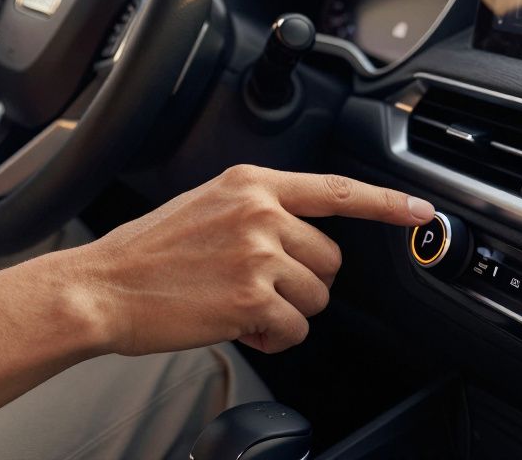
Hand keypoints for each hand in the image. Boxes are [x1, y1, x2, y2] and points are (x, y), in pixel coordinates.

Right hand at [66, 165, 436, 355]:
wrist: (101, 287)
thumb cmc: (144, 254)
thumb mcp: (204, 206)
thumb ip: (256, 211)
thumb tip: (299, 239)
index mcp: (250, 183)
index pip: (336, 189)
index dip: (386, 203)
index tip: (420, 212)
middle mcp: (260, 212)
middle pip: (331, 259)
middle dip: (303, 284)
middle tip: (255, 289)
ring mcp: (259, 253)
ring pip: (317, 298)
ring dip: (286, 313)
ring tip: (237, 307)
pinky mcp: (253, 297)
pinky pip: (296, 330)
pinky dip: (272, 338)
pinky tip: (237, 327)